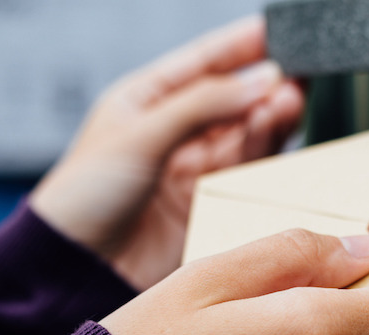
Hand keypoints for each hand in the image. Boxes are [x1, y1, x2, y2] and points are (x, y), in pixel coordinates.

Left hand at [30, 17, 303, 290]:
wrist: (75, 268)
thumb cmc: (82, 197)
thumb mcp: (140, 135)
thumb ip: (202, 105)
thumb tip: (260, 80)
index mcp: (144, 101)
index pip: (201, 62)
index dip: (238, 45)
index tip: (276, 31)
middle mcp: (172, 131)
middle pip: (230, 98)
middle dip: (263, 85)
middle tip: (293, 77)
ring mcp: (191, 168)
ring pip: (243, 133)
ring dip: (268, 116)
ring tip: (289, 103)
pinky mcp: (207, 203)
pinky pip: (245, 170)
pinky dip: (264, 150)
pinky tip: (275, 133)